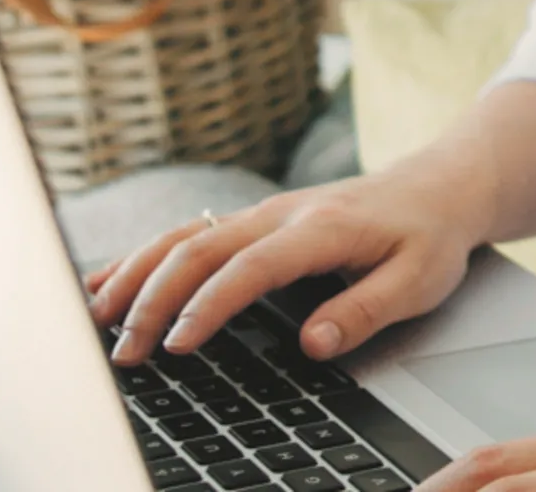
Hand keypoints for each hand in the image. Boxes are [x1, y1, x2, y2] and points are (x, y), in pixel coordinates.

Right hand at [84, 167, 494, 364]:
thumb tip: (314, 343)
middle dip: (153, 300)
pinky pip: (188, 234)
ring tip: (97, 316)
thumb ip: (365, 311)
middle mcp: (278, 214)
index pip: (249, 268)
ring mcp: (260, 213)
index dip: (209, 306)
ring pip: (182, 237)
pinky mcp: (253, 220)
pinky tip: (108, 280)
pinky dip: (143, 257)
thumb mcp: (418, 280)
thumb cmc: (429, 235)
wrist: (438, 186)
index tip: (178, 345)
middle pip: (198, 250)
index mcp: (318, 229)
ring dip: (136, 275)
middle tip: (125, 350)